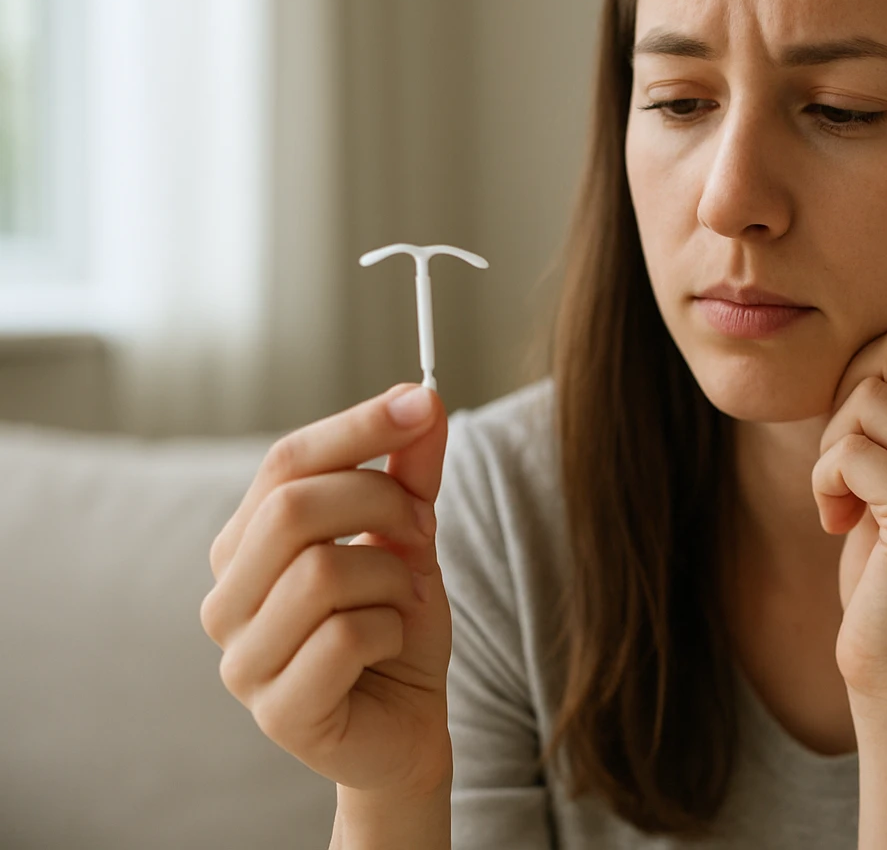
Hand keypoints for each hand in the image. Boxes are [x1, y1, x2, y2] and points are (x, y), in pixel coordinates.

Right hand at [200, 383, 453, 797]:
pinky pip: (345, 637)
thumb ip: (410, 471)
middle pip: (292, 508)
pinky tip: (390, 645)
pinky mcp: (277, 711)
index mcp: (244, 546)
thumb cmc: (395, 626)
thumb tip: (423, 397)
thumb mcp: (411, 537)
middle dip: (380, 504)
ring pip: (322, 572)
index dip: (357, 426)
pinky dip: (390, 630)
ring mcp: (241, 660)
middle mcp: (226, 599)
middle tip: (423, 531)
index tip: (423, 403)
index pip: (285, 461)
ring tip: (405, 599)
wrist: (408, 726)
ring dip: (392, 577)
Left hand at [813, 308, 886, 709]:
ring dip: (831, 447)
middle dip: (850, 392)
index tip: (869, 421)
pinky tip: (837, 520)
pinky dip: (823, 482)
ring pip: (867, 398)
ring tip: (844, 494)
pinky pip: (849, 452)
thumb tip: (878, 335)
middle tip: (849, 456)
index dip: (879, 359)